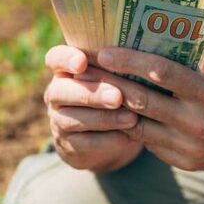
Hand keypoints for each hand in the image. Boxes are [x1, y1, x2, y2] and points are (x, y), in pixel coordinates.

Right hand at [43, 45, 143, 171]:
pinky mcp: (68, 145)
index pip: (55, 58)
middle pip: (62, 91)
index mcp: (66, 71)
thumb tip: (148, 60)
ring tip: (131, 118)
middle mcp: (56, 94)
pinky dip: (108, 140)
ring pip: (73, 119)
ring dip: (104, 119)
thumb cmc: (114, 96)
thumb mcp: (115, 80)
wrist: (107, 138)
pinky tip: (128, 138)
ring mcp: (59, 120)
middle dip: (92, 94)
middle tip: (117, 97)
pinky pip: (84, 143)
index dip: (66, 59)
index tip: (82, 62)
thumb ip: (120, 69)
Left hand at [90, 48, 203, 170]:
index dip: (131, 61)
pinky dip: (135, 125)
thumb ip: (192, 62)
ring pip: (139, 124)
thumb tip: (153, 45)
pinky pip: (149, 141)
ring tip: (97, 91)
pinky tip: (122, 112)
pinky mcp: (183, 162)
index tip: (106, 52)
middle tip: (87, 70)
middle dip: (111, 83)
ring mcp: (189, 147)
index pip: (163, 74)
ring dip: (116, 107)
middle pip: (143, 101)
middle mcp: (199, 123)